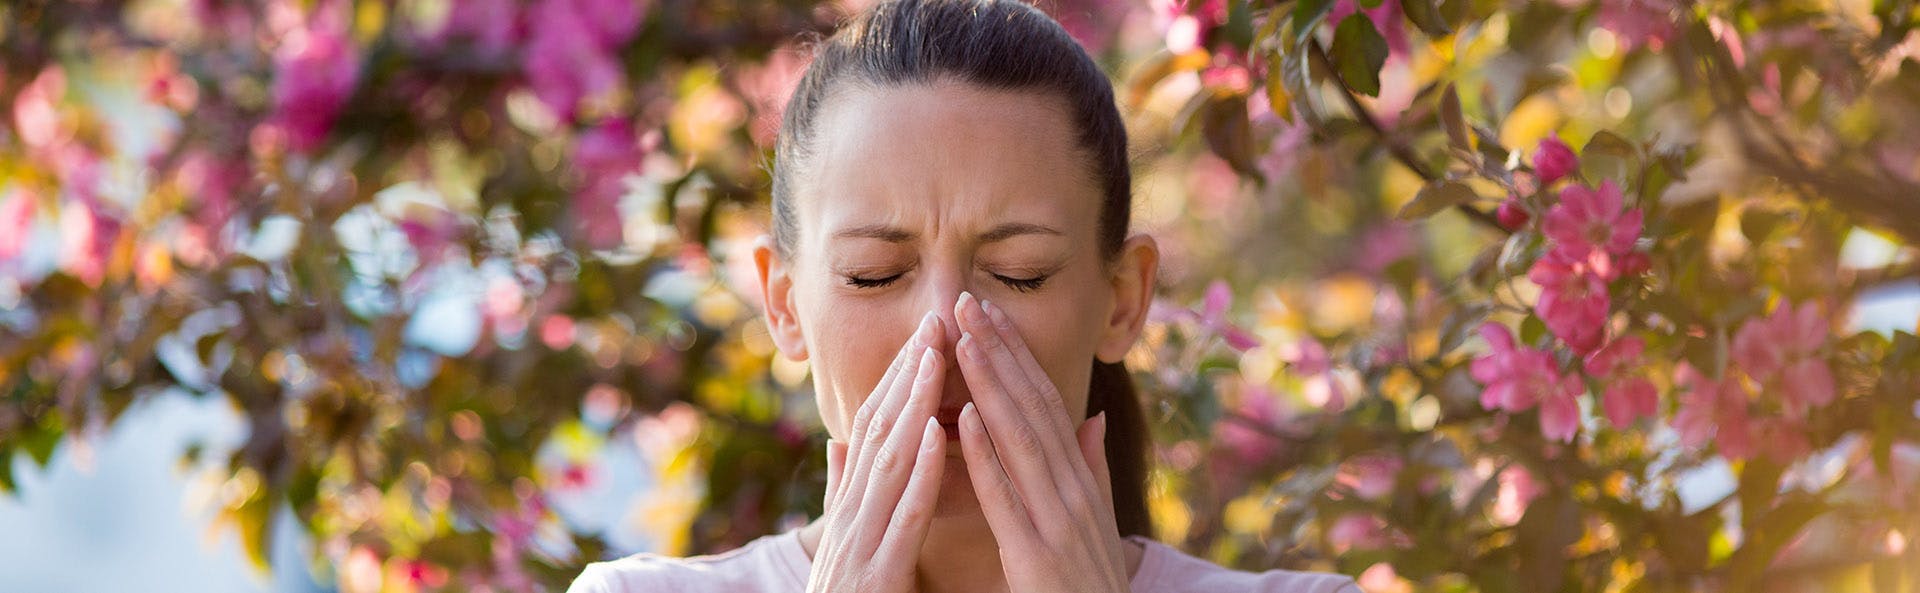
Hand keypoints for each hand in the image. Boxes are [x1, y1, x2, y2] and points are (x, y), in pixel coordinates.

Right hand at [808, 311, 948, 592]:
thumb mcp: (846, 548)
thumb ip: (843, 494)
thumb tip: (839, 443)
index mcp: (847, 512)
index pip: (872, 431)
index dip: (896, 380)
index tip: (926, 335)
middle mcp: (847, 521)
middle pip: (876, 434)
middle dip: (906, 375)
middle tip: (936, 320)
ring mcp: (856, 549)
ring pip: (886, 464)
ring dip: (912, 406)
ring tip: (937, 357)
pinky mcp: (875, 579)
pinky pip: (901, 519)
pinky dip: (920, 474)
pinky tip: (940, 435)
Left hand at [952, 292, 1131, 592]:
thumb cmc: (1091, 586)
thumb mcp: (1098, 523)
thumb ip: (1093, 470)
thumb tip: (1092, 416)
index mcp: (1081, 482)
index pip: (1047, 404)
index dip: (1019, 356)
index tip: (990, 313)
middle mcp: (1074, 492)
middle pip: (1034, 408)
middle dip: (1000, 352)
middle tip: (967, 302)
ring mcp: (1059, 522)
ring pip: (1021, 440)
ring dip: (992, 386)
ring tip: (963, 340)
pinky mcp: (1037, 556)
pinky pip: (1008, 499)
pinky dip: (988, 456)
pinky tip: (965, 420)